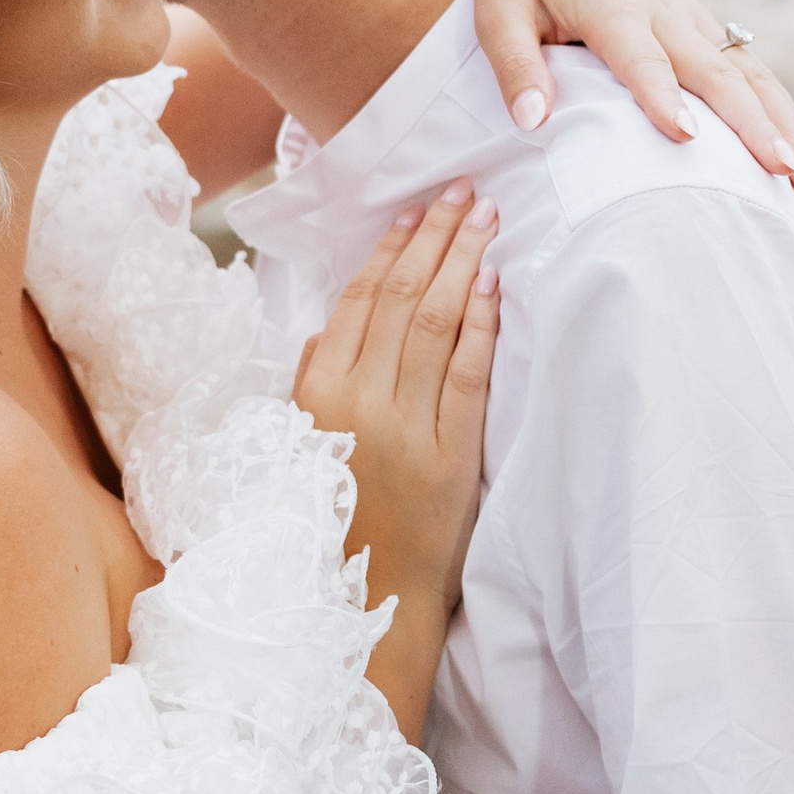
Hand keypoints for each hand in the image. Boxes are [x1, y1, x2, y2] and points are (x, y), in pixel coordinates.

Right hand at [295, 183, 498, 614]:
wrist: (369, 604)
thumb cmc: (332, 523)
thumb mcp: (299, 449)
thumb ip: (308, 385)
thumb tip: (323, 331)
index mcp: (316, 396)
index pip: (355, 303)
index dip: (387, 252)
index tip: (412, 212)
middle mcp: (359, 403)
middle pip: (399, 299)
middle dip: (433, 237)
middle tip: (460, 189)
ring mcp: (407, 427)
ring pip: (434, 323)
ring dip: (461, 261)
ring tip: (483, 215)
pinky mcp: (452, 455)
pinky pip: (469, 373)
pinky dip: (481, 323)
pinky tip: (493, 282)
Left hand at [477, 0, 793, 187]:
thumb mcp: (496, 12)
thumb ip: (514, 66)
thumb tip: (531, 121)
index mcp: (610, 7)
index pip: (640, 57)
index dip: (661, 95)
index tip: (686, 136)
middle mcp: (662, 10)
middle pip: (714, 70)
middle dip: (751, 122)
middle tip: (780, 171)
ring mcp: (690, 16)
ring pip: (747, 70)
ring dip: (782, 121)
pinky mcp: (703, 25)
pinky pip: (751, 68)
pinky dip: (781, 109)